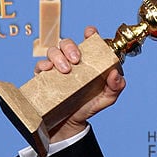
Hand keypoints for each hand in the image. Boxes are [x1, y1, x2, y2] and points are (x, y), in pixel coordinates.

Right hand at [34, 26, 126, 141]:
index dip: (90, 34)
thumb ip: (116, 87)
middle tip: (76, 60)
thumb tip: (115, 74)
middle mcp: (72, 61)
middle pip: (67, 43)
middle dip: (70, 47)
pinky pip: (40, 66)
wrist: (71, 123)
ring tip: (66, 70)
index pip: (89, 42)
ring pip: (53, 51)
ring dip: (58, 57)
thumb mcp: (107, 98)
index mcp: (89, 61)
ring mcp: (56, 68)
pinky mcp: (44, 77)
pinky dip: (43, 65)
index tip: (90, 32)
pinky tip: (48, 70)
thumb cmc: (90, 105)